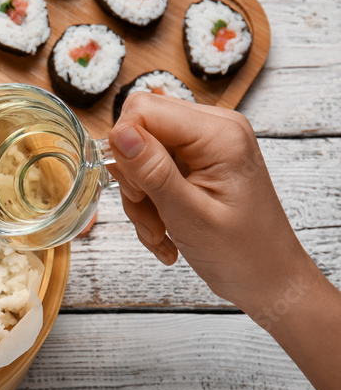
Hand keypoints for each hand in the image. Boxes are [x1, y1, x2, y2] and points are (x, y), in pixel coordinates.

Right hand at [108, 93, 314, 312]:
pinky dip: (150, 202)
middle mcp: (215, 128)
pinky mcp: (198, 160)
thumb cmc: (243, 254)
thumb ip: (152, 170)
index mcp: (220, 134)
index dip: (125, 148)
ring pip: (140, 153)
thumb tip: (119, 133)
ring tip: (160, 230)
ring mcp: (206, 144)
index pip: (144, 109)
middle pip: (139, 130)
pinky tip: (165, 230)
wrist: (269, 280)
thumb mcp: (189, 215)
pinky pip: (153, 168)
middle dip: (133, 177)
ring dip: (141, 197)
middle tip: (149, 213)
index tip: (137, 191)